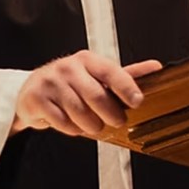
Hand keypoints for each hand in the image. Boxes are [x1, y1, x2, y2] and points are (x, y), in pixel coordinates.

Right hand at [11, 50, 161, 137]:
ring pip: (79, 112)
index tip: (137, 101)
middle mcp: (68, 67)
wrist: (31, 90)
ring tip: (92, 125)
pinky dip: (71, 129)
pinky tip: (72, 124)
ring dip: (90, 125)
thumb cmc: (71, 84)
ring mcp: (50, 82)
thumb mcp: (97, 76)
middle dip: (110, 114)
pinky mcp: (36, 98)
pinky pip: (61, 122)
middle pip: (96, 95)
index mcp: (87, 60)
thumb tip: (156, 67)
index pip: (110, 71)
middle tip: (116, 122)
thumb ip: (125, 75)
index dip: (126, 86)